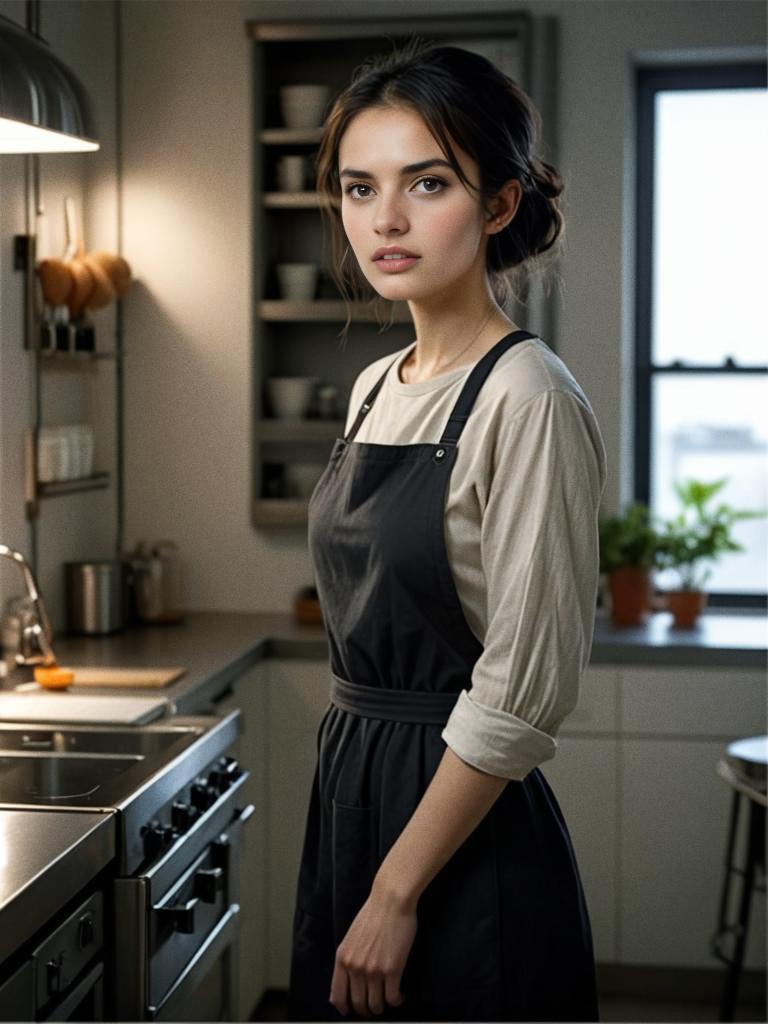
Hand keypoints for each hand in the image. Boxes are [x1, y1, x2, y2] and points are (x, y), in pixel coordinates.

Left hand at [329, 884, 417, 1017]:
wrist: (391, 900)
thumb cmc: (374, 914)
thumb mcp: (352, 936)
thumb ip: (350, 957)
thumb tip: (352, 978)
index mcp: (342, 958)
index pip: (337, 997)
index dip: (345, 1008)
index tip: (351, 1011)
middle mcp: (355, 967)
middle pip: (359, 1004)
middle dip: (367, 1010)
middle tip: (376, 1006)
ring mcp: (373, 970)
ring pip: (376, 1005)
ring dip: (383, 1006)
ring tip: (389, 998)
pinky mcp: (392, 969)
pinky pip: (393, 998)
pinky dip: (397, 1000)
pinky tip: (400, 994)